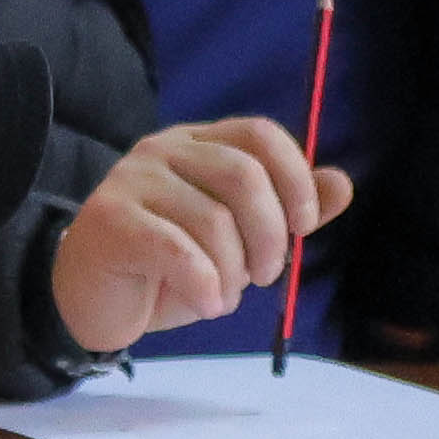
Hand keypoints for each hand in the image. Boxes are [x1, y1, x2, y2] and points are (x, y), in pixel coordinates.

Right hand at [46, 117, 353, 355]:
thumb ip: (288, 213)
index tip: (304, 225)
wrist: (96, 300)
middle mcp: (164, 150)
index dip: (295, 177)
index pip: (260, 134)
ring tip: (224, 296)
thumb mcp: (240, 241)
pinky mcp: (110, 220)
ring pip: (213, 220)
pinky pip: (178, 250)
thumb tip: (342, 184)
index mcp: (200, 144)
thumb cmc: (172, 267)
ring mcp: (132, 180)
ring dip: (234, 273)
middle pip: (243, 175)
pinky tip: (207, 304)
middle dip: (271, 234)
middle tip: (268, 274)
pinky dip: (205, 285)